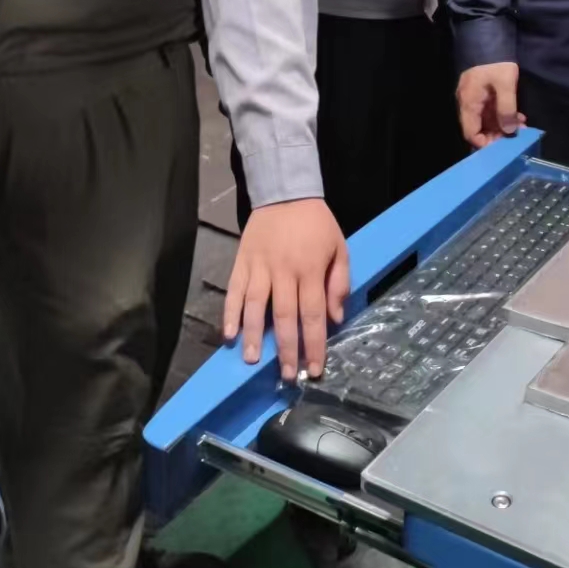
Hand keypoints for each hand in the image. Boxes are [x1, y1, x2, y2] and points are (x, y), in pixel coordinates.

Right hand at [223, 198, 349, 380]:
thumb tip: (335, 319)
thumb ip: (339, 282)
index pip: (313, 313)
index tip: (314, 368)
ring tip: (253, 361)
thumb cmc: (316, 223)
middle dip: (286, 349)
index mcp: (310, 269)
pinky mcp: (241, 262)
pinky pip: (234, 291)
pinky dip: (230, 313)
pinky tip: (229, 335)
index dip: (314, 343)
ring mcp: (259, 267)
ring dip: (254, 335)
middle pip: (285, 316)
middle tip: (287, 376)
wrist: (285, 192)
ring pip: (255, 306)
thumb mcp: (339, 247)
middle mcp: (284, 271)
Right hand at [457, 62, 524, 148]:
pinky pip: (491, 112)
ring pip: (486, 121)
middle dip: (497, 135)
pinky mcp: (483, 94)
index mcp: (469, 103)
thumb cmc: (496, 62)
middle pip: (479, 129)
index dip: (485, 143)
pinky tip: (518, 116)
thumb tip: (510, 131)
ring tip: (522, 126)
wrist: (490, 37)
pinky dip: (503, 116)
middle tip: (517, 137)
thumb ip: (507, 108)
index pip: (470, 133)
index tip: (503, 146)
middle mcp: (469, 104)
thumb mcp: (505, 84)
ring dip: (503, 126)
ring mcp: (476, 99)